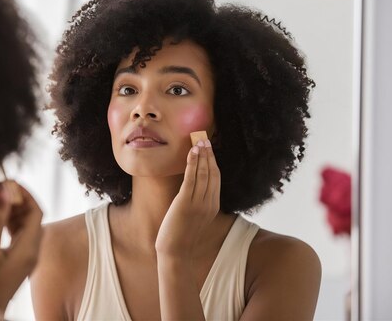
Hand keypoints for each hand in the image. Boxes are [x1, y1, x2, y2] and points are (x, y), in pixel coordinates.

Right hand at [0, 181, 42, 311]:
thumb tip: (5, 193)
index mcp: (29, 248)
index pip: (36, 211)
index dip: (25, 193)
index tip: (8, 182)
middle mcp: (32, 250)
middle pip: (31, 215)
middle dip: (16, 199)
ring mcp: (26, 255)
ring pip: (23, 223)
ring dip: (10, 210)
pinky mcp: (18, 259)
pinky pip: (17, 233)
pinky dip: (7, 222)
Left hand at [155, 140, 219, 256]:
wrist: (175, 251)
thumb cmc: (181, 234)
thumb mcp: (194, 216)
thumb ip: (197, 202)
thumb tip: (193, 186)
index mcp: (213, 206)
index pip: (216, 178)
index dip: (214, 162)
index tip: (210, 149)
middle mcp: (209, 203)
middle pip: (212, 173)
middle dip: (210, 155)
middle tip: (206, 140)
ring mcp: (198, 203)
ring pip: (203, 174)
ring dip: (202, 156)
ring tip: (200, 142)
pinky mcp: (185, 203)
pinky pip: (191, 179)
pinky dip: (193, 164)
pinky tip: (192, 153)